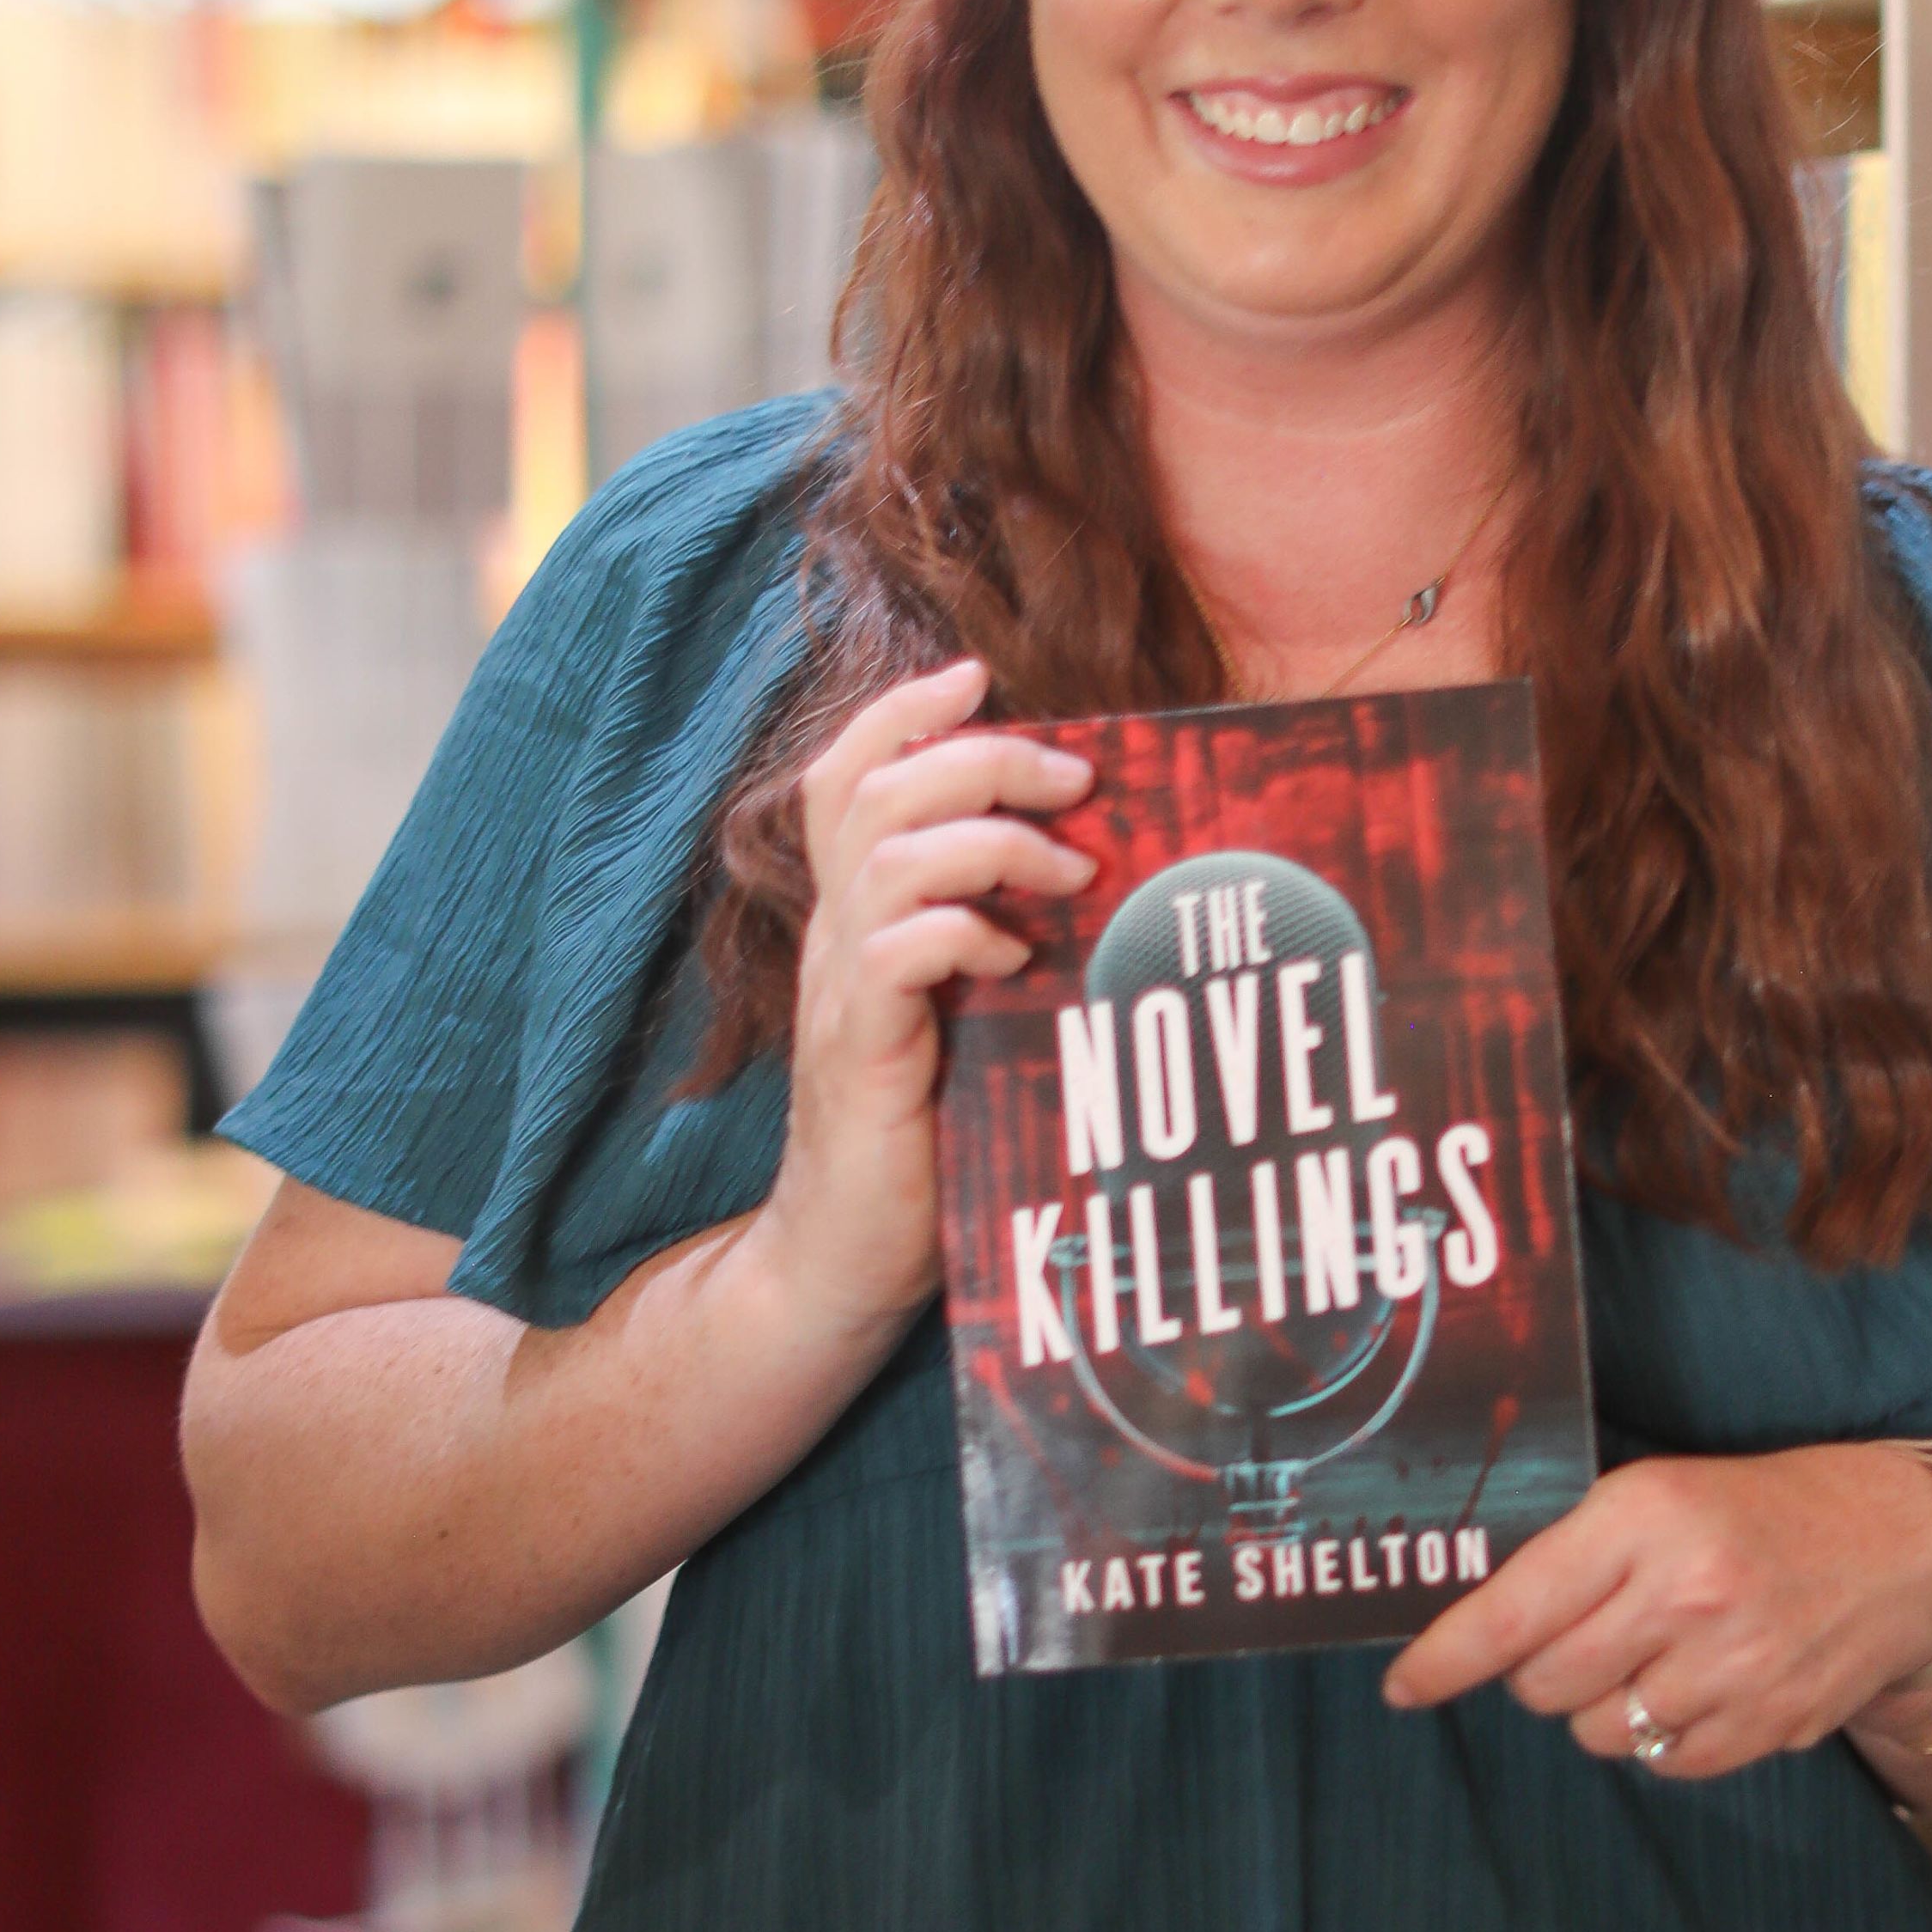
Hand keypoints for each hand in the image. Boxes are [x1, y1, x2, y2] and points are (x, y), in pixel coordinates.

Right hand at [754, 656, 1095, 1350]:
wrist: (846, 1256)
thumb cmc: (925, 1138)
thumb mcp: (966, 1016)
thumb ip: (995, 941)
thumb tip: (1095, 877)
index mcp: (856, 917)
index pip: (847, 776)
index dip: (902, 711)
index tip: (977, 675)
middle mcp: (835, 938)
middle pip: (875, 790)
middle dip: (981, 758)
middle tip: (1076, 779)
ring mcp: (841, 992)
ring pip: (889, 854)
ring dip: (989, 840)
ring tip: (1068, 871)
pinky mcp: (861, 1051)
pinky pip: (897, 952)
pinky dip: (962, 933)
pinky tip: (1014, 960)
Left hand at [1381, 1441, 1931, 1780]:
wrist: (1908, 1544)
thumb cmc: (1767, 1508)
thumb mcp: (1664, 1492)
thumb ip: (1578, 1553)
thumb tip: (1480, 1625)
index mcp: (1645, 1518)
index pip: (1513, 1612)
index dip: (1444, 1659)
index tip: (1403, 1686)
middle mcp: (1685, 1596)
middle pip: (1543, 1684)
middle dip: (1537, 1672)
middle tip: (1579, 1639)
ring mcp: (1731, 1668)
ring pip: (1597, 1733)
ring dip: (1599, 1707)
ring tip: (1650, 1657)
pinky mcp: (1769, 1724)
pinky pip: (1663, 1763)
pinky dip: (1658, 1738)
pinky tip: (1693, 1688)